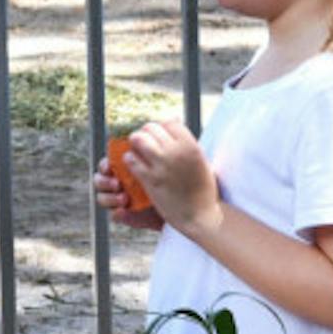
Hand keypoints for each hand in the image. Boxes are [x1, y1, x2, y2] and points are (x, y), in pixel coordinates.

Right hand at [92, 157, 164, 230]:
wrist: (174, 207)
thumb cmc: (163, 184)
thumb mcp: (153, 172)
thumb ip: (142, 163)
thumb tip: (134, 154)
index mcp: (120, 171)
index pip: (105, 165)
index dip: (105, 166)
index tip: (110, 167)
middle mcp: (115, 184)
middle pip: (99, 180)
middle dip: (105, 182)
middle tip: (117, 184)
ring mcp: (117, 200)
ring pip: (101, 197)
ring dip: (110, 198)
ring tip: (124, 199)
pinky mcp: (121, 215)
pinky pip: (112, 215)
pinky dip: (116, 213)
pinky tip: (124, 211)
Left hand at [119, 119, 218, 235]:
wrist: (201, 215)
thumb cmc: (202, 187)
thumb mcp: (200, 159)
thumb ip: (185, 140)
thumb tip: (172, 118)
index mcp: (191, 147)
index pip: (169, 122)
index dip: (162, 127)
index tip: (160, 135)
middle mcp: (177, 153)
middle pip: (151, 128)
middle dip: (145, 133)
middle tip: (144, 141)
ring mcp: (163, 166)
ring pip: (138, 140)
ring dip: (135, 143)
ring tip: (137, 150)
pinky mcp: (150, 179)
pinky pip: (131, 160)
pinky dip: (130, 160)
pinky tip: (134, 164)